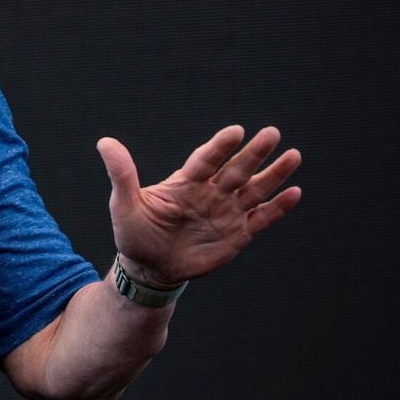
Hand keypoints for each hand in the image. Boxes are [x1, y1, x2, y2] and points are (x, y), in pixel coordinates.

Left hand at [96, 126, 301, 286]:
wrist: (149, 268)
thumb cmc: (134, 233)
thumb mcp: (124, 204)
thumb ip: (121, 173)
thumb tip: (104, 141)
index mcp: (185, 183)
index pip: (206, 160)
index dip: (220, 147)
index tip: (236, 131)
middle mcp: (210, 193)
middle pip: (236, 170)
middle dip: (254, 153)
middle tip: (273, 133)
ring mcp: (225, 212)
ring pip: (254, 190)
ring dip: (274, 174)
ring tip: (293, 155)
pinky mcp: (237, 234)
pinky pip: (261, 219)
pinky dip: (277, 208)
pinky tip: (295, 192)